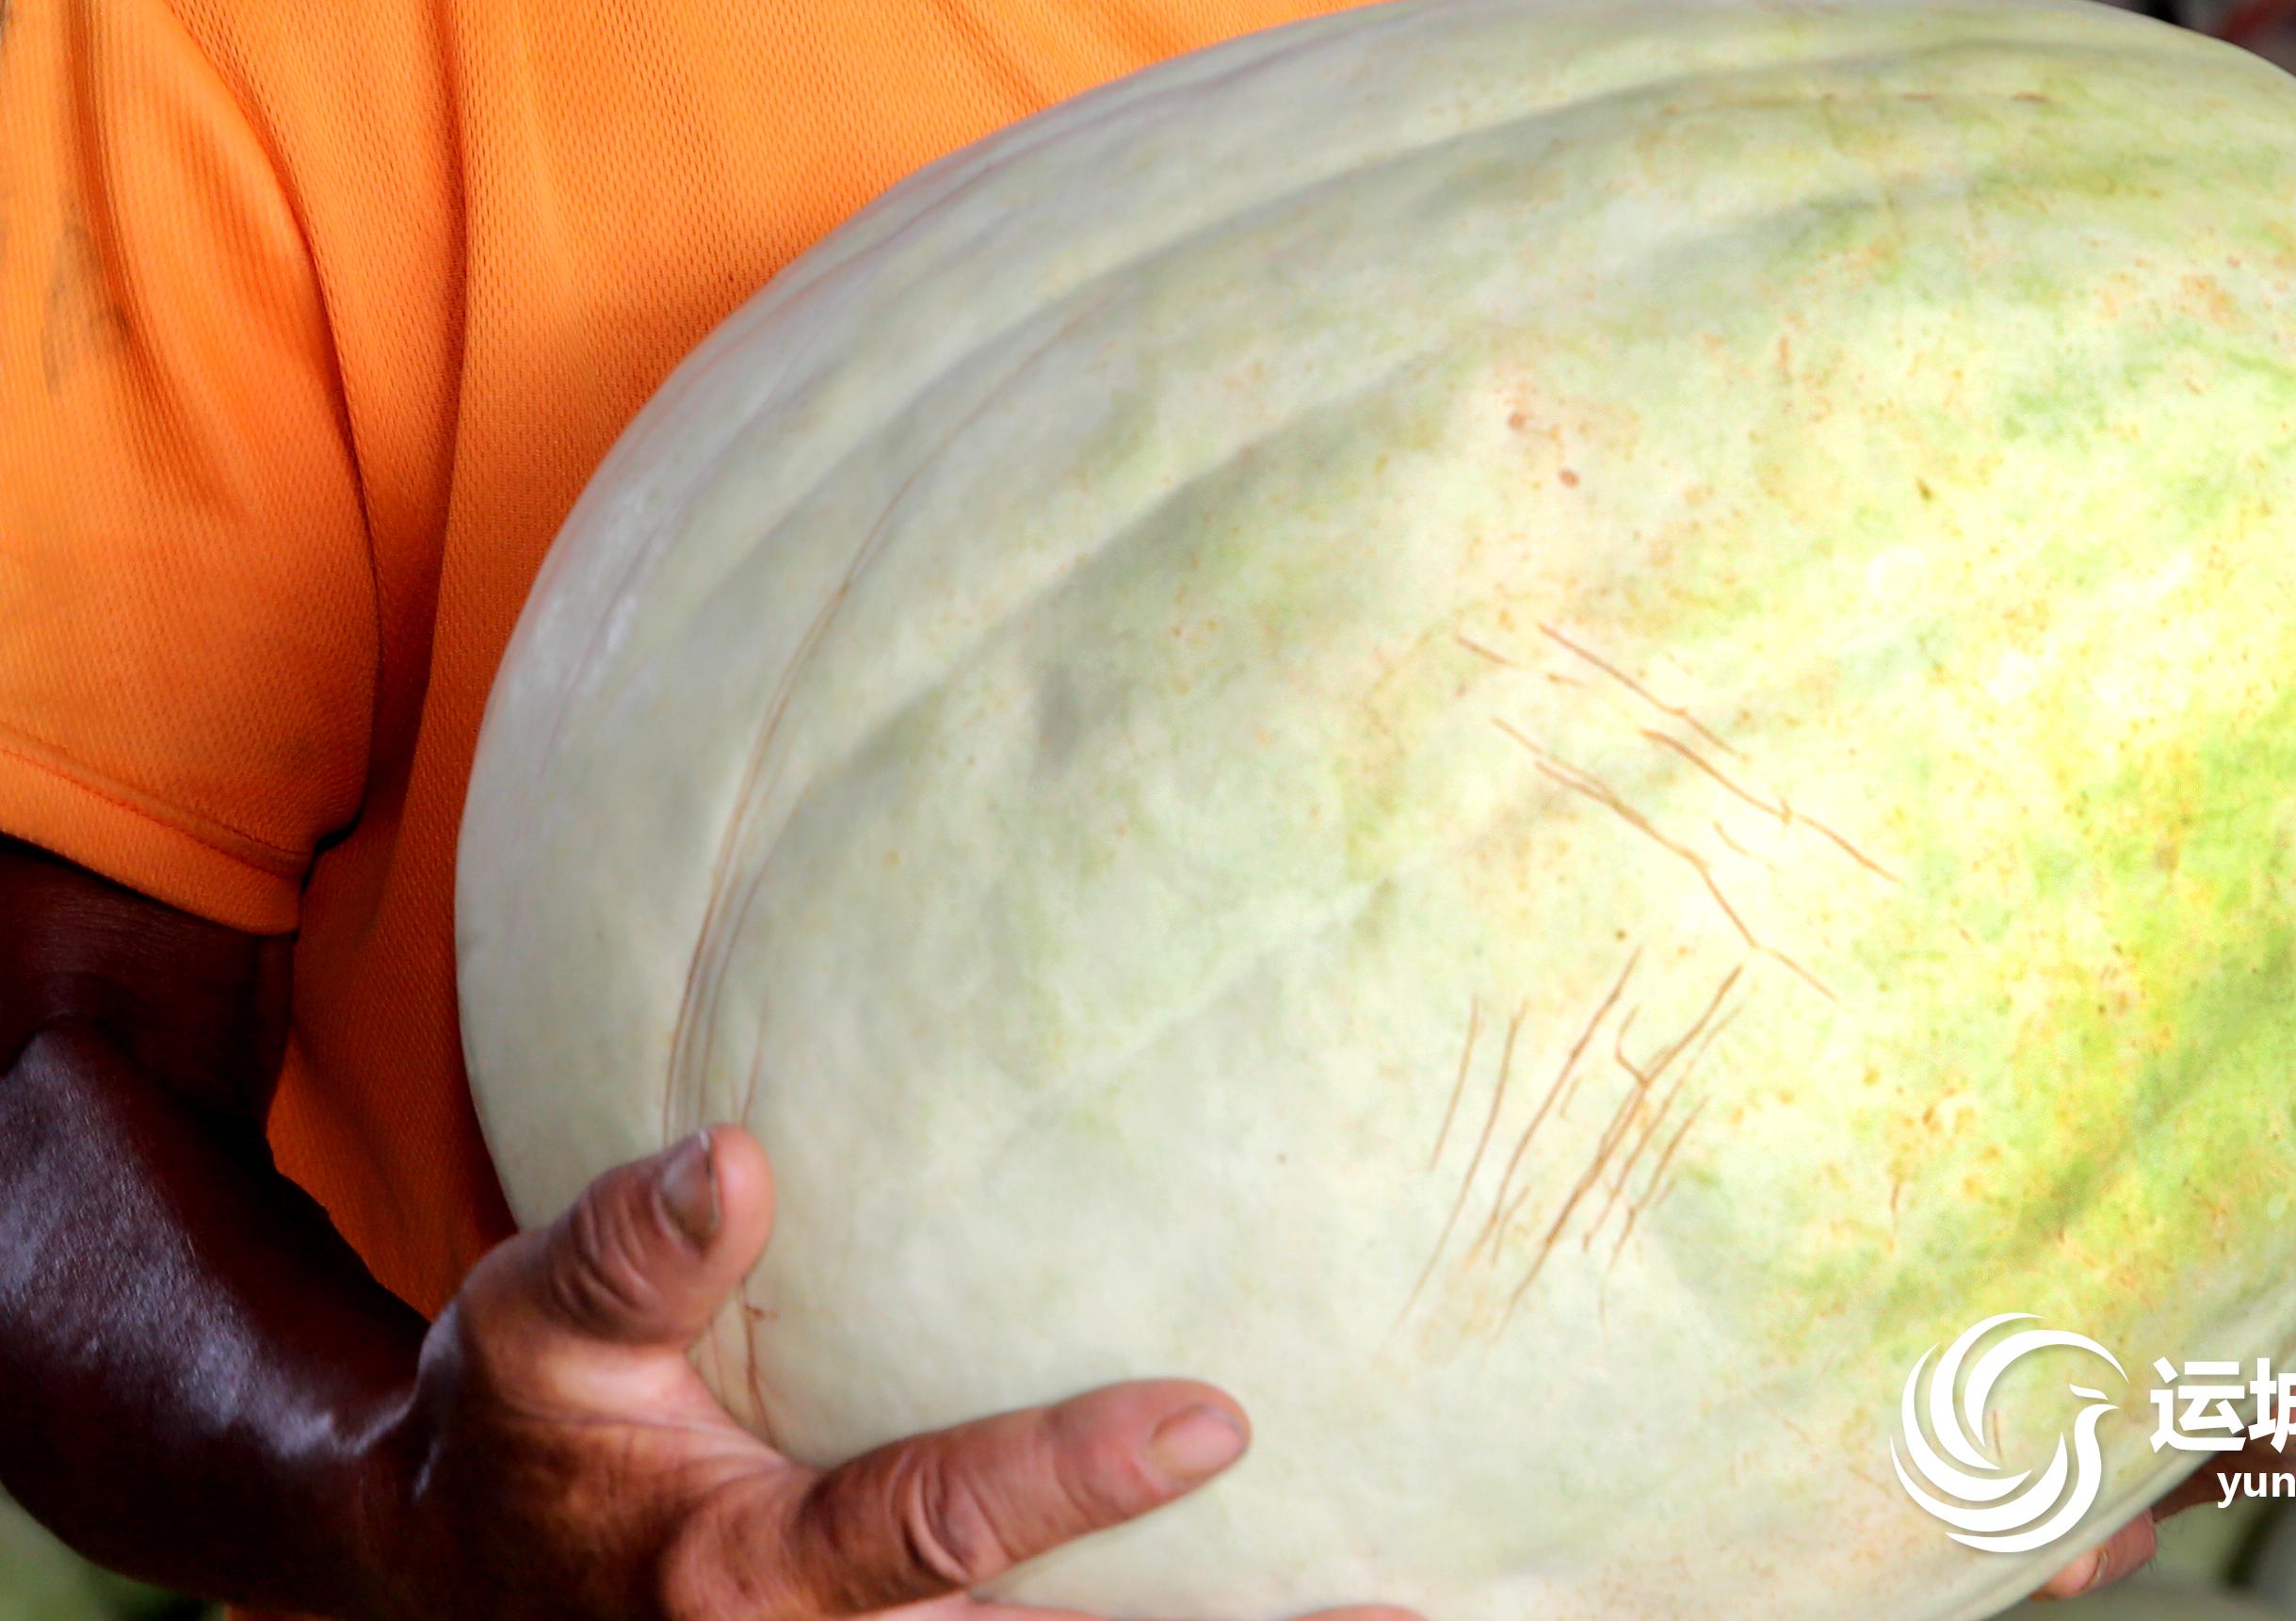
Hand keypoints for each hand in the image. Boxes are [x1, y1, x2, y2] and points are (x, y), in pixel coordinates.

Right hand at [366, 1123, 1412, 1620]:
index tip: (1213, 1421)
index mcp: (747, 1575)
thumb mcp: (528, 1333)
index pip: (935, 1530)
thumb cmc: (519, 1430)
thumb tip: (738, 1156)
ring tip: (1400, 1598)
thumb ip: (628, 1253)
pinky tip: (1289, 1598)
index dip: (1073, 1480)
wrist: (457, 1580)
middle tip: (1395, 1588)